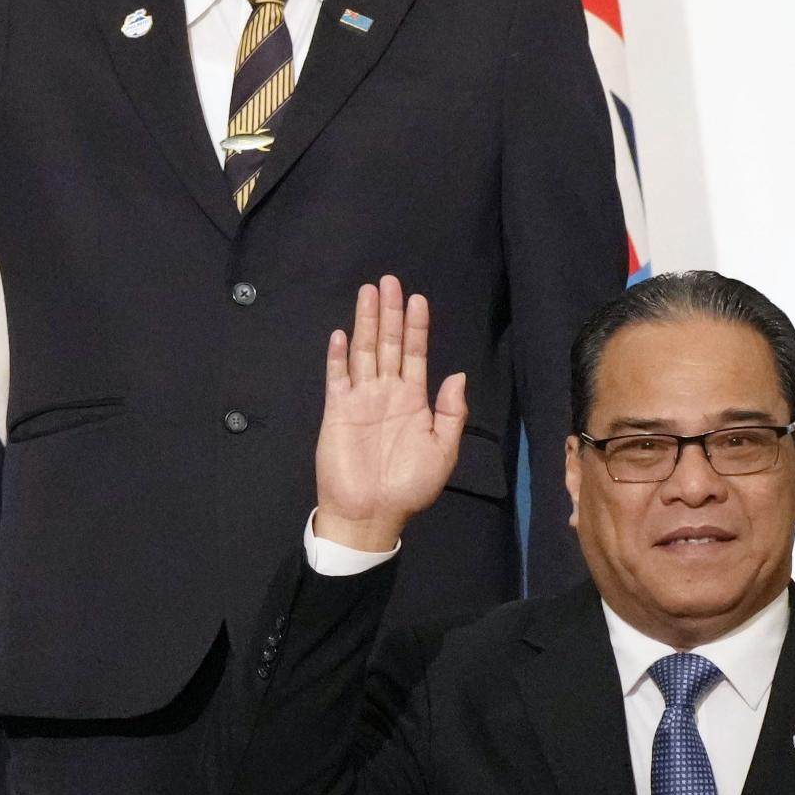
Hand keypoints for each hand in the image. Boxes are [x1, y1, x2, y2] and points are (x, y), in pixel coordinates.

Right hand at [310, 278, 467, 553]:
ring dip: (365, 322)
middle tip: (390, 281)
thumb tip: (457, 374)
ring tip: (368, 293)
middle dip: (390, 313)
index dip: (416, 327)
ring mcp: (361, 400)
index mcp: (414, 401)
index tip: (418, 299)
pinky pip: (337, 377)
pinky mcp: (337, 411)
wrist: (372, 514)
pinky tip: (341, 333)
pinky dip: (338, 356)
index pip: (415, 354)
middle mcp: (387, 393)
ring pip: (364, 352)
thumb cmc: (409, 486)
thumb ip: (451, 413)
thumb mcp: (442, 451)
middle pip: (387, 344)